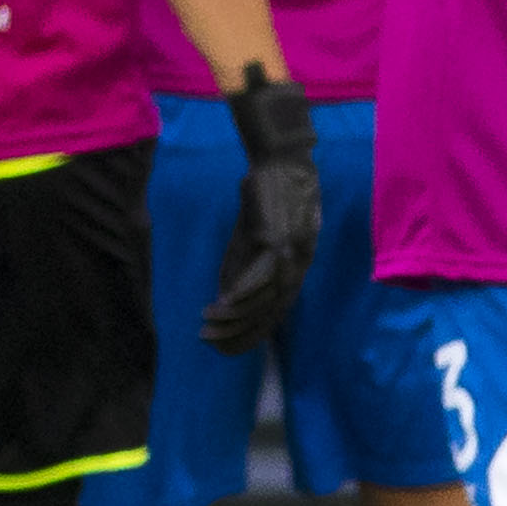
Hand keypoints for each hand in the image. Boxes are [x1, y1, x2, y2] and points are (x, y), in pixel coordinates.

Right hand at [205, 67, 320, 349]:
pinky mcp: (280, 239)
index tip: (224, 347)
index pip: (276, 313)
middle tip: (209, 341)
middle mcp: (299, 266)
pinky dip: (241, 293)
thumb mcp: (256, 234)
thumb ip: (245, 263)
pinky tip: (220, 303)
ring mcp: (292, 254)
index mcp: (297, 267)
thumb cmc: (270, 193)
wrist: (283, 158)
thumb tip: (227, 296)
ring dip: (235, 317)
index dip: (250, 334)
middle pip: (272, 313)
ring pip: (266, 301)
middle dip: (240, 333)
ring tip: (207, 324)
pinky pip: (261, 276)